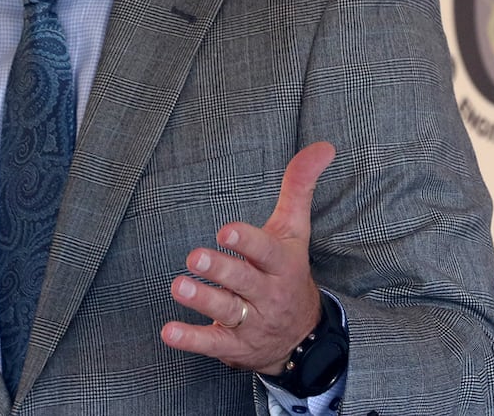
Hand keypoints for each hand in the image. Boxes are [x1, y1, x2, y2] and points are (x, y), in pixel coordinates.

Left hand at [161, 141, 336, 375]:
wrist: (301, 336)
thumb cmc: (288, 269)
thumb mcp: (295, 229)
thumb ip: (300, 186)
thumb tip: (324, 146)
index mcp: (282, 264)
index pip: (266, 252)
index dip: (247, 242)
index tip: (226, 230)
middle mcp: (268, 294)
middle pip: (243, 281)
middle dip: (219, 270)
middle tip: (194, 256)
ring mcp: (251, 322)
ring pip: (226, 311)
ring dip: (201, 300)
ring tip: (178, 286)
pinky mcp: (234, 346)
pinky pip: (212, 343)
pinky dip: (190, 339)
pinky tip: (169, 331)